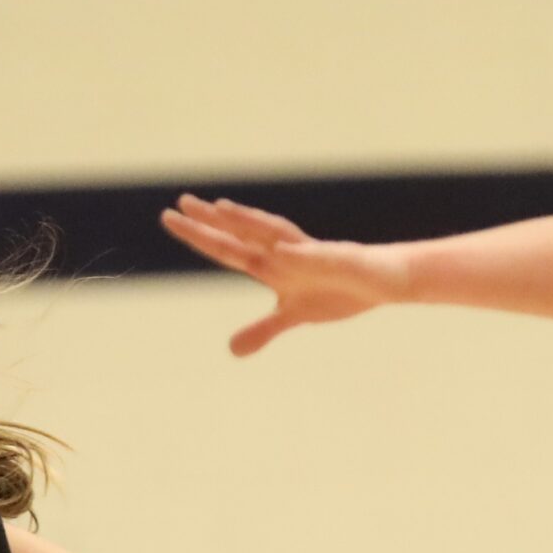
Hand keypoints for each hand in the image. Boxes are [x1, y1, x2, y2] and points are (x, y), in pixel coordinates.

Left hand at [160, 193, 402, 353]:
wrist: (382, 281)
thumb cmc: (336, 290)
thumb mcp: (293, 316)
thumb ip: (262, 329)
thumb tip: (231, 350)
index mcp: (272, 265)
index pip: (228, 248)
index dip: (200, 235)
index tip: (170, 217)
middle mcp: (285, 253)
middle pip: (242, 233)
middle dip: (212, 220)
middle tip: (180, 202)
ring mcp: (311, 254)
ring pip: (274, 234)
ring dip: (247, 222)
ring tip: (220, 209)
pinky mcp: (338, 260)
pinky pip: (315, 258)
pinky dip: (297, 255)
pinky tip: (279, 251)